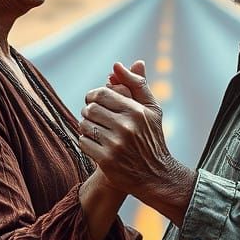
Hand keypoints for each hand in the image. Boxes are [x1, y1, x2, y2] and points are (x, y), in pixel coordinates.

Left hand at [79, 62, 195, 223]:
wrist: (156, 174)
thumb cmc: (152, 138)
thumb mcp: (151, 109)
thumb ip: (136, 84)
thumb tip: (117, 65)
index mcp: (137, 111)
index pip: (102, 94)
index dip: (93, 96)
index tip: (95, 102)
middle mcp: (127, 126)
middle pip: (90, 109)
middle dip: (88, 112)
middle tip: (94, 118)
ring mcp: (116, 144)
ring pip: (84, 125)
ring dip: (86, 127)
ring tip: (96, 131)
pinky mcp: (107, 160)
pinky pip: (83, 142)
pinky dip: (86, 142)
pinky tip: (97, 145)